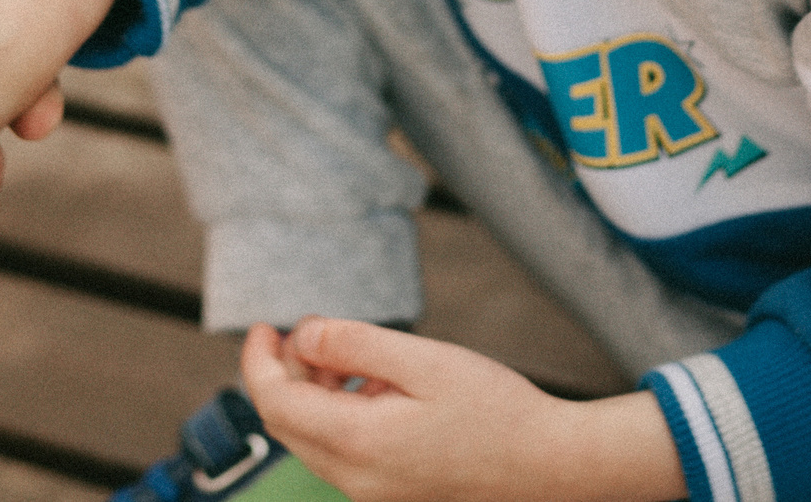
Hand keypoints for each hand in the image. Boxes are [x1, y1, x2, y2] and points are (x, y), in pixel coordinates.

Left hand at [241, 320, 684, 501]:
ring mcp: (373, 493)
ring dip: (313, 392)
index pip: (275, 404)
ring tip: (346, 353)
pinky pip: (342, 452)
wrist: (551, 467)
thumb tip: (302, 335)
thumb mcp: (422, 360)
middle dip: (284, 373)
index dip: (258, 361)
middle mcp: (356, 480)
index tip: (264, 325)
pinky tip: (374, 386)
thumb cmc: (497, 412)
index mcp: (358, 445)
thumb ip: (353, 344)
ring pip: (312, 438)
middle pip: (287, 424)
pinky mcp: (391, 493)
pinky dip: (340, 413)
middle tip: (302, 332)